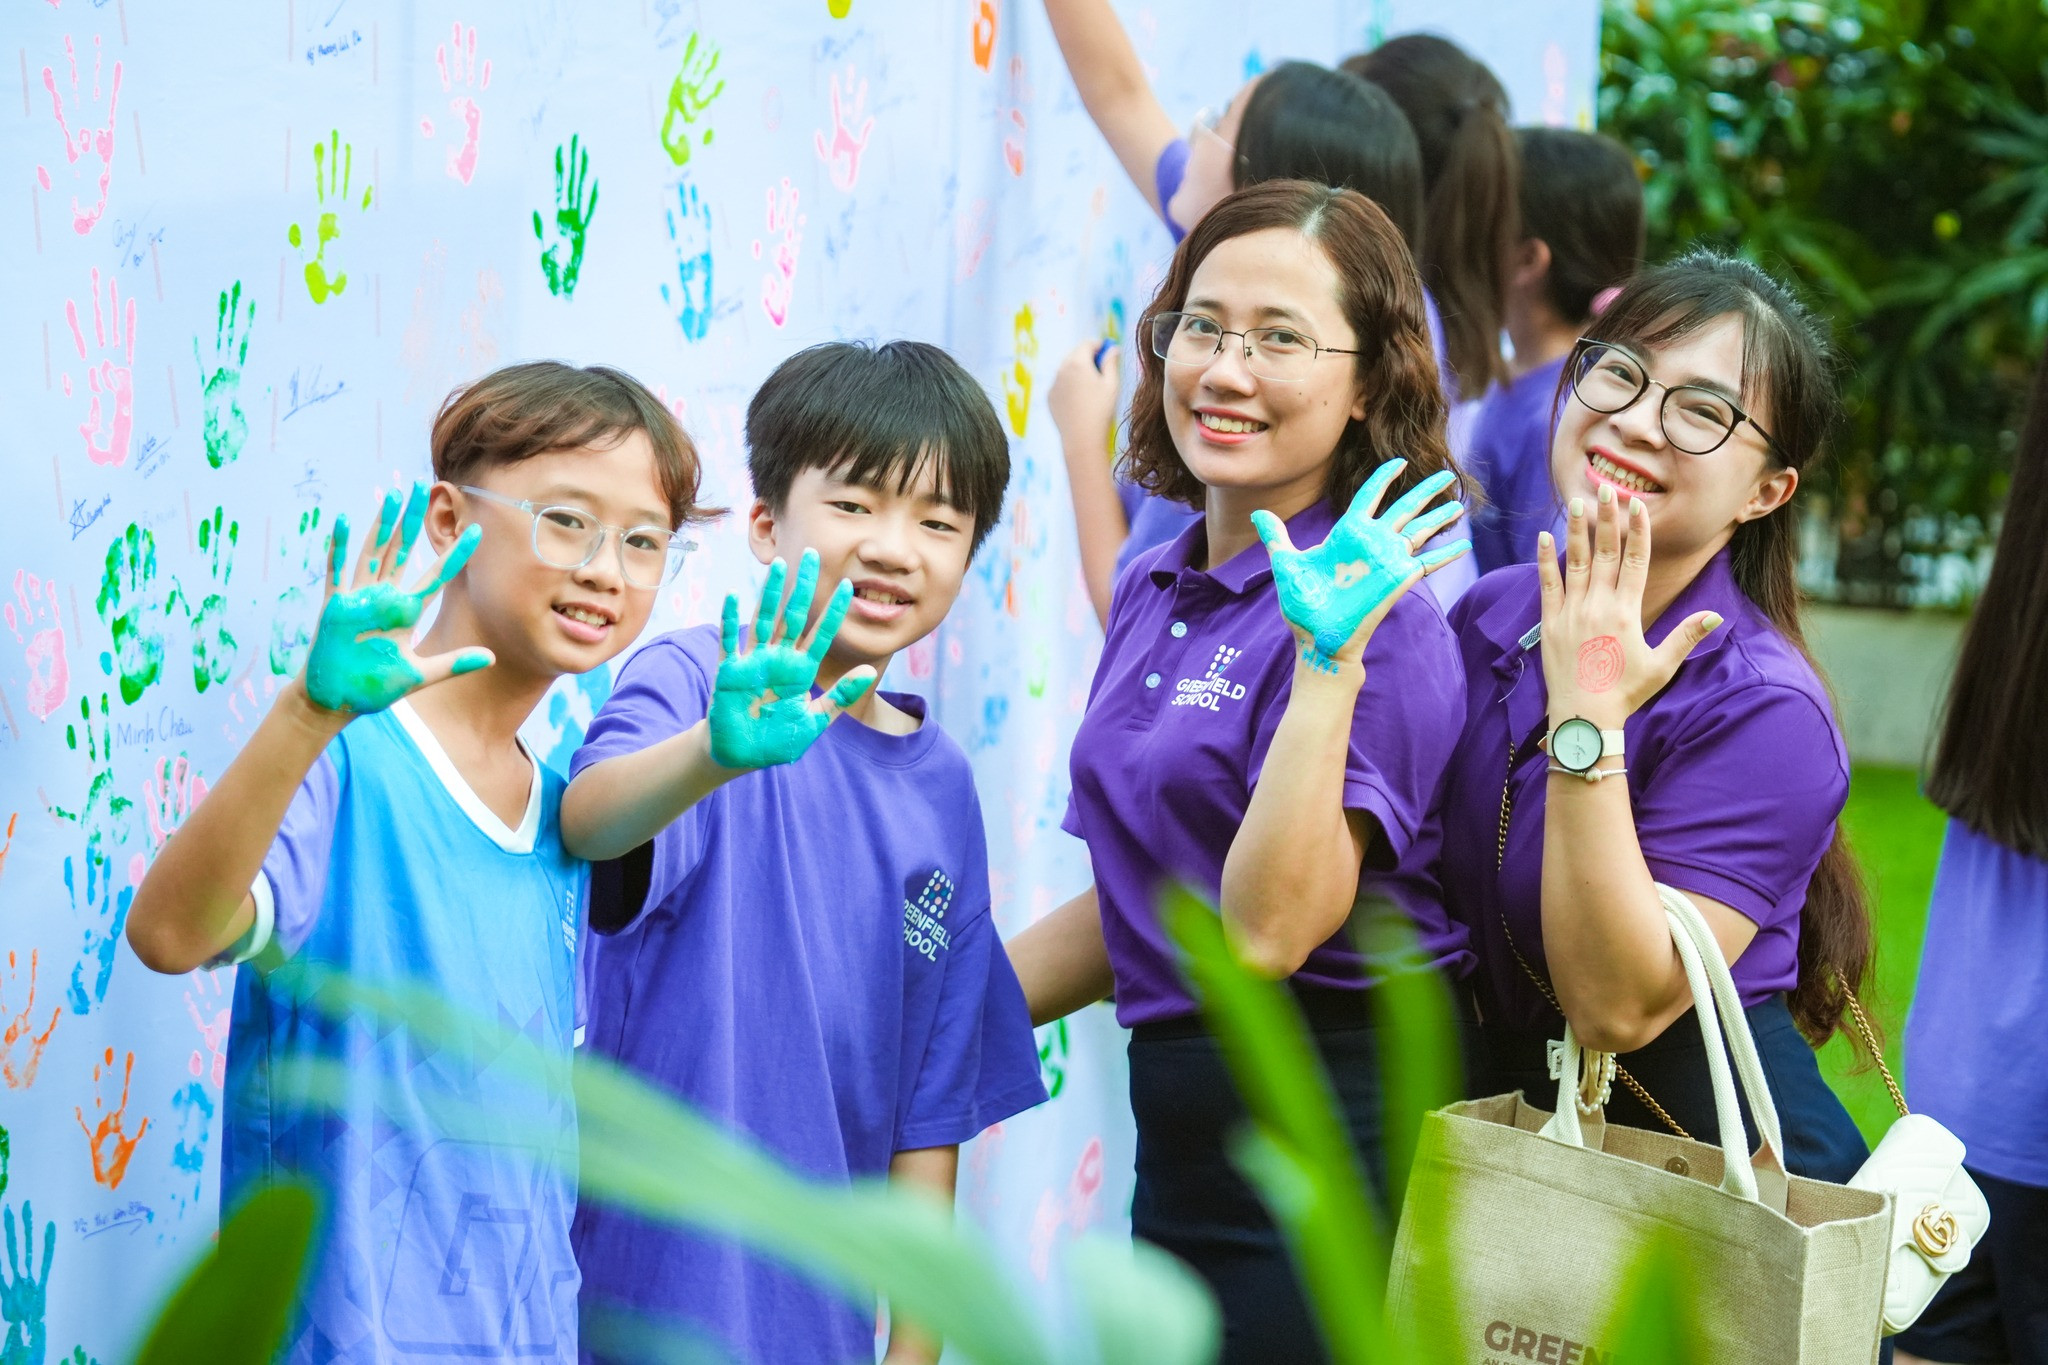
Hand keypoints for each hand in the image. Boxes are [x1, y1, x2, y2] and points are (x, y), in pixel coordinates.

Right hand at [302, 483, 493, 714]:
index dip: (455, 554)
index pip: (436, 575)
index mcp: (406, 611)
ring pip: (373, 553)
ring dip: (382, 524)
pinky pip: (336, 572)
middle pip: (402, 551)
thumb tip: (492, 657)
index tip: (475, 531)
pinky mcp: (333, 607)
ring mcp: (358, 599)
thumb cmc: (375, 687)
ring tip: (392, 494)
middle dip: (412, 521)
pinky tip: (342, 519)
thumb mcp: (420, 675)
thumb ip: (453, 663)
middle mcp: (383, 598)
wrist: (336, 701)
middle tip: (423, 487)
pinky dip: (338, 547)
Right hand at [709, 549, 875, 769]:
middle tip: (813, 554)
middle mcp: (779, 659)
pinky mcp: (729, 672)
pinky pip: (730, 641)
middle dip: (804, 587)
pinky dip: (731, 619)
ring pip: (765, 619)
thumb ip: (840, 697)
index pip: (821, 634)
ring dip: (771, 592)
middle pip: (794, 615)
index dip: (834, 612)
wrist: (740, 756)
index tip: (848, 587)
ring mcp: (754, 662)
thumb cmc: (776, 740)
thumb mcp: (814, 722)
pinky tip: (734, 595)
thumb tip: (867, 670)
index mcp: (801, 671)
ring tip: (780, 565)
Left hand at [1048, 340, 1119, 465]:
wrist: (1082, 438)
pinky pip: (1060, 384)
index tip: (1107, 352)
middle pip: (1075, 354)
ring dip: (1077, 371)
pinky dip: (1069, 385)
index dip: (1099, 345)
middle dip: (1087, 357)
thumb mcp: (1112, 384)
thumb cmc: (1101, 410)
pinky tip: (1080, 400)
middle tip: (1101, 369)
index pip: (1087, 344)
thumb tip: (1113, 349)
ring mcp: (1053, 384)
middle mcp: (1062, 370)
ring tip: (1091, 388)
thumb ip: (1111, 363)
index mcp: (1078, 363)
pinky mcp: (1050, 397)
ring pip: (1066, 369)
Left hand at [1251, 459, 1468, 672]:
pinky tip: (1465, 545)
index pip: (1370, 497)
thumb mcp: (1287, 564)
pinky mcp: (1399, 579)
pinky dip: (1447, 554)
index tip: (1400, 462)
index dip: (1385, 478)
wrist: (1318, 637)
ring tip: (1460, 504)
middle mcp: (1372, 543)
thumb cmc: (1303, 605)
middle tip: (1446, 476)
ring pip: (1420, 530)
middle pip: (1405, 509)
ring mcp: (1388, 560)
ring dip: (1440, 517)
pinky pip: (1428, 562)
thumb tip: (1258, 512)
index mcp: (1347, 534)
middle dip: (1426, 492)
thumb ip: (1277, 537)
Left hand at [1537, 485, 1722, 728]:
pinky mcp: (1549, 622)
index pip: (1635, 561)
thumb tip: (1715, 616)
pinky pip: (1547, 584)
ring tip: (1577, 501)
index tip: (1637, 505)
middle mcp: (1598, 605)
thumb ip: (1686, 636)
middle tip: (1608, 488)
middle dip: (1608, 519)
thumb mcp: (1662, 665)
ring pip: (1575, 562)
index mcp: (1627, 612)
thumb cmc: (1625, 693)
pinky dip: (1545, 560)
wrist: (1584, 718)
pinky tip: (1544, 537)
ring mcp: (1571, 612)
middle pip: (1606, 553)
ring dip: (1577, 530)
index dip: (1637, 531)